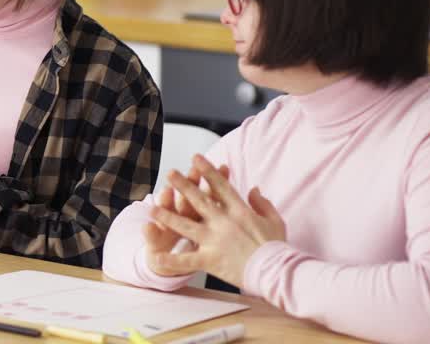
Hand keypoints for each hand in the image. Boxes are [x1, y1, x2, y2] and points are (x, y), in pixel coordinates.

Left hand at [147, 155, 285, 287]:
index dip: (207, 171)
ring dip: (168, 216)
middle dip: (183, 185)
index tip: (196, 157)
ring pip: (186, 226)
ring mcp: (215, 241)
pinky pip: (186, 260)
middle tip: (170, 173)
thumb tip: (253, 188)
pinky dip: (171, 260)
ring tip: (152, 208)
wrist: (277, 272)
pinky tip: (156, 257)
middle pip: (199, 200)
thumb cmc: (278, 247)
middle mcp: (224, 222)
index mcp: (239, 211)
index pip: (220, 186)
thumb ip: (262, 203)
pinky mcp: (210, 260)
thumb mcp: (274, 220)